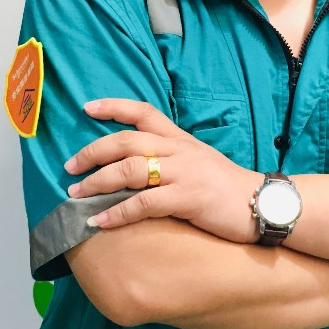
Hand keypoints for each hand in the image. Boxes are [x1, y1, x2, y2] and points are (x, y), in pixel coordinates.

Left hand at [64, 99, 262, 242]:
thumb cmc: (225, 186)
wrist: (260, 202)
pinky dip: (118, 212)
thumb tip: (134, 164)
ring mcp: (184, 172)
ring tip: (76, 195)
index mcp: (180, 138)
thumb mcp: (197, 161)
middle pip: (128, 140)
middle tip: (69, 168)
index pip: (144, 111)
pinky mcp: (188, 197)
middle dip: (93, 151)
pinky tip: (101, 221)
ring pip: (131, 170)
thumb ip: (170, 157)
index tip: (87, 107)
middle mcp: (179, 150)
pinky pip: (144, 203)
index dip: (114, 107)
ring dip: (97, 183)